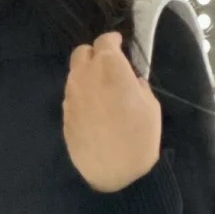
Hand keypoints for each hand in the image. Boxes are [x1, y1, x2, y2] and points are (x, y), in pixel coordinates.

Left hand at [63, 32, 162, 193]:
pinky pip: (72, 95)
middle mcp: (84, 76)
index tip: (119, 43)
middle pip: (82, 53)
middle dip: (95, 54)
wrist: (112, 172)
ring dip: (87, 74)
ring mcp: (70, 95)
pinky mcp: (64, 114)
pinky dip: (82, 93)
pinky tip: (95, 107)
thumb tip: (130, 79)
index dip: (112, 40)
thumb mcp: (150, 106)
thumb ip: (137, 85)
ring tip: (103, 88)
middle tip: (109, 64)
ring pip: (75, 74)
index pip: (104, 41)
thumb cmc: (139, 137)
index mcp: (109, 67)